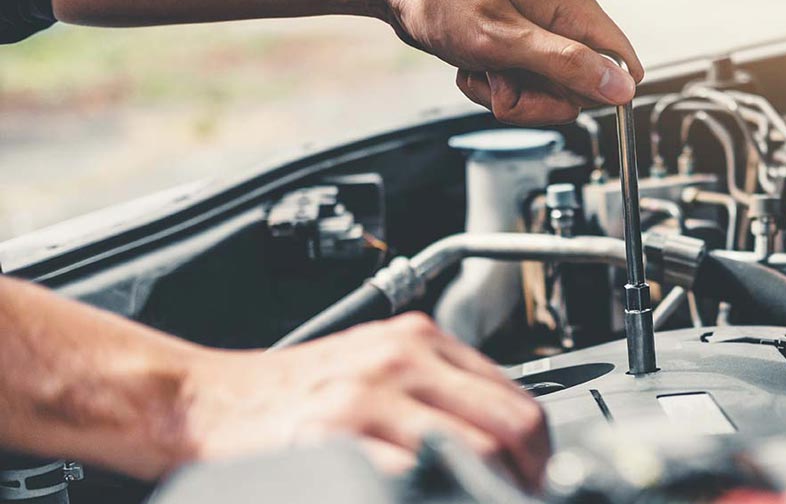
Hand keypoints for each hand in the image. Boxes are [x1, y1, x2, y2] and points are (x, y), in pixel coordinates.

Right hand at [179, 313, 547, 486]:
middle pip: (512, 424)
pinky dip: (434, 493)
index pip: (518, 398)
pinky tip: (431, 500)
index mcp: (419, 341)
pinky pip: (413, 473)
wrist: (203, 401)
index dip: (540, 453)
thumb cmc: (289, 394)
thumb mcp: (376, 371)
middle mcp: (401, 358)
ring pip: (475, 450)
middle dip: (530, 477)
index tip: (538, 482)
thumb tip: (502, 440)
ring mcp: (368, 394)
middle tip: (523, 501)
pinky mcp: (333, 433)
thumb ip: (437, 393)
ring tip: (482, 503)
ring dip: (490, 490)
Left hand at [382, 0, 643, 124]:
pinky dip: (492, 86)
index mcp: (573, 7)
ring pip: (547, 95)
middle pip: (579, 91)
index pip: (621, 65)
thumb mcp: (506, 40)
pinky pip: (522, 88)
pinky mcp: (518, 48)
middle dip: (536, 98)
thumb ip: (568, 65)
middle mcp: (563, 19)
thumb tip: (622, 88)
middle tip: (502, 78)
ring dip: (509, 94)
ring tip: (482, 68)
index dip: (595, 93)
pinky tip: (473, 65)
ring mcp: (540, 35)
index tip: (554, 92)